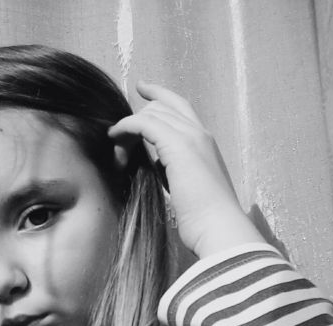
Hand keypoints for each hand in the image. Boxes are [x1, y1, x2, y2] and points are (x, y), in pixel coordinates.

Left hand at [108, 81, 263, 257]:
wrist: (219, 228)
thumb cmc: (205, 220)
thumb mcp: (188, 188)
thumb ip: (175, 171)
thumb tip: (156, 167)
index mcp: (206, 143)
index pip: (180, 108)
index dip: (160, 96)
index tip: (142, 89)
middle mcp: (200, 134)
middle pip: (163, 107)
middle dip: (137, 115)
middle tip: (116, 132)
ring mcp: (191, 137)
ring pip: (152, 113)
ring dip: (129, 126)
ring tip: (113, 143)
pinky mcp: (178, 145)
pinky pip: (144, 123)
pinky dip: (126, 127)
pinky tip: (114, 136)